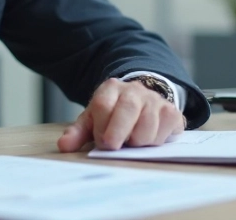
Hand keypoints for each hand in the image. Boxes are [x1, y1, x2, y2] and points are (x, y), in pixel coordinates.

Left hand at [57, 77, 184, 152]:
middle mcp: (134, 90)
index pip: (103, 104)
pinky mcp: (171, 111)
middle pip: (128, 108)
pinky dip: (157, 140)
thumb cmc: (113, 115)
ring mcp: (154, 99)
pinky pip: (166, 128)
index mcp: (110, 89)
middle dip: (119, 132)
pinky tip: (149, 139)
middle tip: (114, 146)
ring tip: (132, 142)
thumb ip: (78, 133)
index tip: (102, 143)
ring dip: (139, 140)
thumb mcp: (93, 121)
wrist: (142, 102)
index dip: (102, 127)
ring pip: (148, 123)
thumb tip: (64, 145)